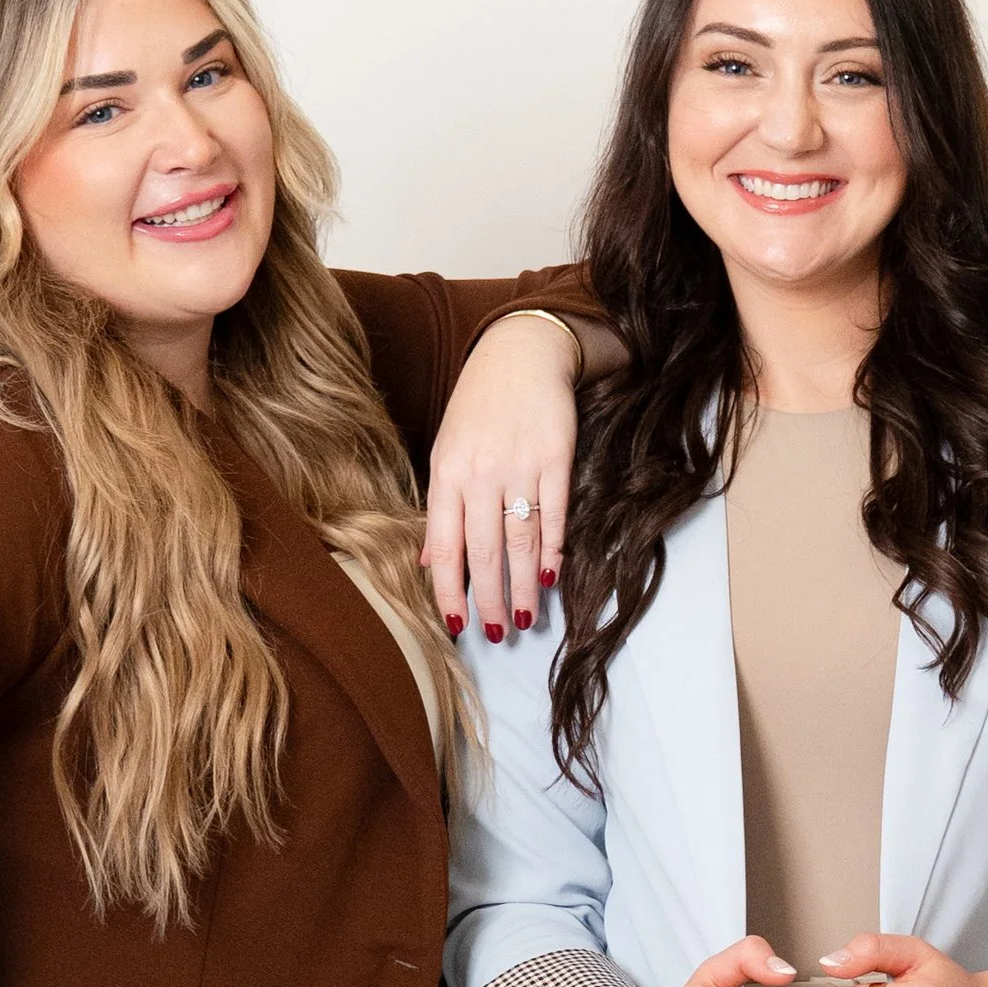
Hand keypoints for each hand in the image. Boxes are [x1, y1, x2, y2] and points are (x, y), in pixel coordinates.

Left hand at [422, 313, 579, 641]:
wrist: (520, 353)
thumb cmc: (478, 407)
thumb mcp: (446, 451)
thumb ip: (441, 509)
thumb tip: (431, 562)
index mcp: (446, 474)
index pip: (445, 546)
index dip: (450, 590)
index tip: (456, 624)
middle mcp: (479, 473)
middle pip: (484, 551)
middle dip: (491, 599)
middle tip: (499, 633)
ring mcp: (519, 465)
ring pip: (521, 539)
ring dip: (525, 584)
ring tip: (528, 617)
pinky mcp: (556, 457)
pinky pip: (555, 514)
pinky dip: (554, 549)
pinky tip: (552, 576)